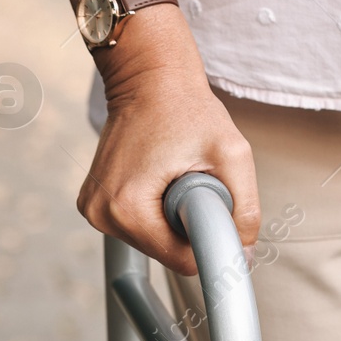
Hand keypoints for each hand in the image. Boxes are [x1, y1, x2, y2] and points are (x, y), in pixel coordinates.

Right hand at [77, 8, 259, 274]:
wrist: (151, 78)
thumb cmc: (188, 109)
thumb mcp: (234, 155)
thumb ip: (246, 209)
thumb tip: (245, 254)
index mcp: (127, 208)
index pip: (183, 261)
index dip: (212, 242)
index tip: (219, 211)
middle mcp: (101, 215)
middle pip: (168, 254)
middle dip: (191, 227)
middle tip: (195, 182)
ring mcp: (94, 210)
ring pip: (156, 242)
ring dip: (176, 220)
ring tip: (177, 176)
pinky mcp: (96, 204)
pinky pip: (142, 227)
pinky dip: (159, 212)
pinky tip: (162, 179)